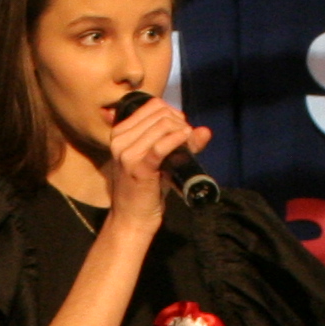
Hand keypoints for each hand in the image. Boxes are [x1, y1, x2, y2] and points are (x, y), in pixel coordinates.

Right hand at [103, 94, 208, 226]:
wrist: (132, 219)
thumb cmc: (145, 190)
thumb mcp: (160, 161)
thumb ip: (181, 144)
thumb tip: (204, 131)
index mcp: (120, 133)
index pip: (152, 105)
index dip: (173, 113)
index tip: (182, 128)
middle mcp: (120, 140)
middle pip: (159, 113)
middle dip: (179, 122)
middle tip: (188, 139)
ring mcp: (127, 154)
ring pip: (162, 125)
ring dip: (182, 131)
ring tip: (188, 144)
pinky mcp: (138, 168)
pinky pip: (161, 146)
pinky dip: (177, 140)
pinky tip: (187, 140)